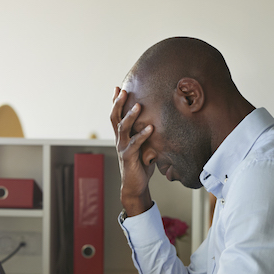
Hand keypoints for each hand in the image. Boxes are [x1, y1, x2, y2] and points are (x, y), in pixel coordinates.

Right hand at [111, 87, 153, 215]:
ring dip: (130, 116)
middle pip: (115, 118)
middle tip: (123, 90)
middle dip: (118, 103)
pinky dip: (142, 135)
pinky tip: (150, 128)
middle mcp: (119, 140)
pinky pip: (134, 144)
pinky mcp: (128, 158)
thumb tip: (158, 120)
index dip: (115, 102)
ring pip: (123, 128)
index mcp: (122, 136)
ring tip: (138, 105)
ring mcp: (122, 148)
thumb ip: (145, 134)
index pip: (116, 116)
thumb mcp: (143, 146)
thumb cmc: (141, 165)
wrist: (135, 186)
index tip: (118, 88)